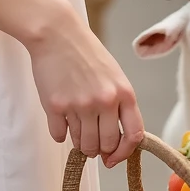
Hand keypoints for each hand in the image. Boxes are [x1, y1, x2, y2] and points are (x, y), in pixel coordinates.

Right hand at [26, 6, 144, 166]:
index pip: (134, 136)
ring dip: (79, 141)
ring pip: (82, 143)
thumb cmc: (86, 53)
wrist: (56, 32)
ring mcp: (79, 104)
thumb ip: (119, 104)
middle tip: (90, 141)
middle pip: (105, 145)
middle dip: (98, 149)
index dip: (124, 153)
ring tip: (75, 126)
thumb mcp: (114, 76)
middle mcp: (104, 101)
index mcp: (124, 93)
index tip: (113, 158)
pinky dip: (60, 132)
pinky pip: (59, 135)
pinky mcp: (55, 106)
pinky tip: (60, 117)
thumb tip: (114, 141)